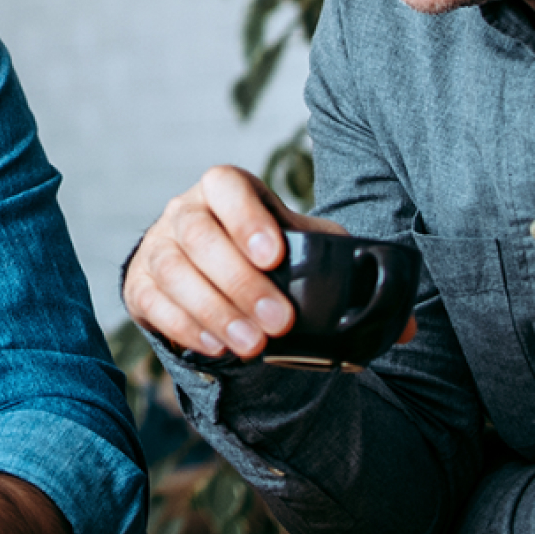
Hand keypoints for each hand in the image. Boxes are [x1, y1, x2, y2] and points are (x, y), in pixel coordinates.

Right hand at [122, 165, 334, 359]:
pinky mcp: (139, 283)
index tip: (273, 256)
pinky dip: (185, 326)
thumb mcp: (301, 243)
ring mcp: (156, 246)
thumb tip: (396, 312)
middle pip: (198, 236)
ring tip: (252, 345)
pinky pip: (153, 302)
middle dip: (240, 282)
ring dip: (214, 311)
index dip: (246, 218)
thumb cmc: (267, 255)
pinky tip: (217, 346)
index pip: (226, 187)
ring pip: (173, 271)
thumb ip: (341, 263)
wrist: (215, 272)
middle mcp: (183, 211)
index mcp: (225, 189)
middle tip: (279, 321)